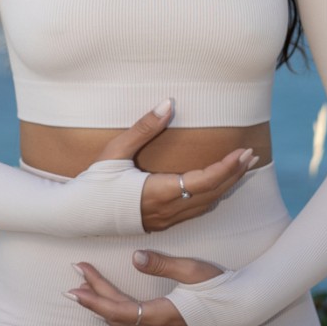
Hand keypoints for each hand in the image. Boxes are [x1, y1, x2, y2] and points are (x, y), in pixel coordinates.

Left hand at [66, 250, 224, 325]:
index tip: (77, 286)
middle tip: (74, 281)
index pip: (119, 309)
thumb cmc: (219, 285)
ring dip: (103, 307)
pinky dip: (118, 316)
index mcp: (162, 315)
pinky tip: (112, 308)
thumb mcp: (192, 270)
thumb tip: (135, 257)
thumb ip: (162, 263)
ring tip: (86, 291)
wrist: (242, 307)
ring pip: (124, 325)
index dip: (96, 298)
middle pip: (117, 317)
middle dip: (94, 298)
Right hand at [95, 99, 257, 231]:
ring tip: (239, 167)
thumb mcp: (116, 152)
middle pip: (211, 194)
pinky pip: (195, 211)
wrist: (76, 215)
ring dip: (225, 185)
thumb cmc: (94, 182)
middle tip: (250, 155)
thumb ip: (144, 127)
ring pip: (205, 205)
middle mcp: (166, 210)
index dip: (226, 168)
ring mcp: (164, 220)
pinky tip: (216, 185)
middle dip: (233, 174)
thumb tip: (168, 103)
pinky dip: (211, 195)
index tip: (242, 152)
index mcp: (158, 192)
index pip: (204, 181)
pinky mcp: (160, 223)